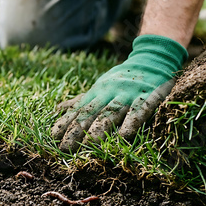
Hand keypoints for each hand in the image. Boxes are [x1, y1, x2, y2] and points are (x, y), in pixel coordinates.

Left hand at [51, 35, 187, 151]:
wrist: (152, 58)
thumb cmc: (122, 78)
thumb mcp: (100, 86)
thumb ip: (81, 100)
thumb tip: (58, 109)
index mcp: (97, 92)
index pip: (78, 110)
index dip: (65, 123)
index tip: (52, 137)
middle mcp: (109, 92)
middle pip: (90, 114)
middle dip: (76, 131)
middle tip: (64, 147)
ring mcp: (128, 94)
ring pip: (111, 112)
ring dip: (99, 128)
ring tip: (88, 144)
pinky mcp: (148, 96)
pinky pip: (139, 111)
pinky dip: (131, 123)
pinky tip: (123, 136)